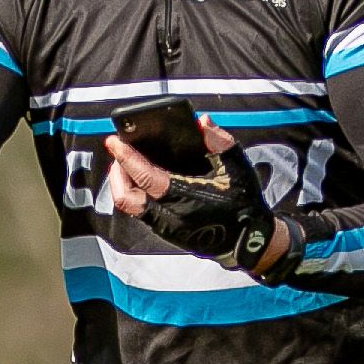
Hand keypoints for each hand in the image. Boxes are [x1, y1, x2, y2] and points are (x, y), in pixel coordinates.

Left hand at [106, 114, 281, 272]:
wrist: (249, 240)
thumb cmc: (243, 203)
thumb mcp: (236, 167)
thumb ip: (219, 142)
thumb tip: (202, 123)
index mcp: (185, 196)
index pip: (145, 175)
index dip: (126, 157)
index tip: (114, 141)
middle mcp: (170, 215)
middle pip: (126, 196)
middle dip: (116, 172)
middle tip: (119, 154)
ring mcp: (165, 227)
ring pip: (129, 206)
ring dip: (122, 184)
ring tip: (126, 166)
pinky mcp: (166, 233)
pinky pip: (139, 212)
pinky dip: (134, 194)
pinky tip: (140, 182)